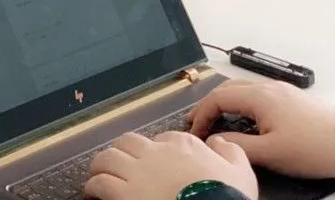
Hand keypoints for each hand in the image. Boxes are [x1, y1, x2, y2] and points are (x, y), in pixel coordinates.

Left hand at [84, 130, 257, 199]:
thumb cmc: (227, 196)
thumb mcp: (241, 170)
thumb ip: (230, 151)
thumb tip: (219, 142)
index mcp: (182, 145)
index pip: (161, 140)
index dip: (156, 152)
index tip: (154, 164)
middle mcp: (155, 153)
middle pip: (128, 143)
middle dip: (122, 153)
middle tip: (120, 166)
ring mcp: (137, 172)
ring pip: (108, 158)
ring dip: (102, 167)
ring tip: (100, 176)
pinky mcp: (123, 192)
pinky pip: (99, 182)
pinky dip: (93, 186)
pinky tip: (93, 193)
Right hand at [188, 79, 334, 179]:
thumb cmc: (312, 148)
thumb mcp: (270, 153)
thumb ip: (239, 146)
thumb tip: (216, 141)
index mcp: (260, 96)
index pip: (218, 97)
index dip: (201, 114)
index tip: (195, 131)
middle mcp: (269, 87)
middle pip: (228, 88)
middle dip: (209, 105)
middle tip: (198, 123)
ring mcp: (281, 90)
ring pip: (243, 90)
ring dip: (226, 104)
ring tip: (217, 122)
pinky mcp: (292, 98)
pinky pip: (258, 95)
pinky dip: (242, 105)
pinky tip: (245, 121)